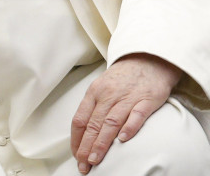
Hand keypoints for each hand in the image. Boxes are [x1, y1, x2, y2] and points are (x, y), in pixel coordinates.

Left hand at [70, 53, 180, 172]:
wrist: (147, 59)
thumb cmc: (122, 78)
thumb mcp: (102, 88)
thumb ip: (95, 108)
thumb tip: (84, 133)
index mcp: (94, 93)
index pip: (80, 119)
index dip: (76, 139)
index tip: (76, 155)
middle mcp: (108, 95)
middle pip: (94, 124)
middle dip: (86, 146)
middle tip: (83, 164)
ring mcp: (127, 97)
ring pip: (111, 122)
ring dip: (102, 142)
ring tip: (96, 158)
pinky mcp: (147, 99)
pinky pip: (136, 114)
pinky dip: (129, 127)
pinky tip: (123, 139)